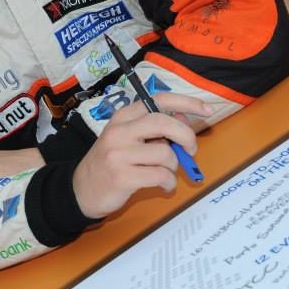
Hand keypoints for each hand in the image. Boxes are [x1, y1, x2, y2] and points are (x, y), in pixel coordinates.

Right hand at [72, 93, 211, 218]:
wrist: (81, 189)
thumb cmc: (110, 162)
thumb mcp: (129, 139)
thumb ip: (154, 128)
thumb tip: (184, 117)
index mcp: (123, 117)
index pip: (158, 99)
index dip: (187, 102)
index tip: (207, 109)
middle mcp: (119, 131)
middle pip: (164, 122)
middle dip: (186, 136)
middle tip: (190, 149)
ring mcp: (119, 153)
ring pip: (165, 153)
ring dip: (173, 166)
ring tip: (165, 173)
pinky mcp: (122, 176)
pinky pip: (160, 176)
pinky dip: (169, 183)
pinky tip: (163, 186)